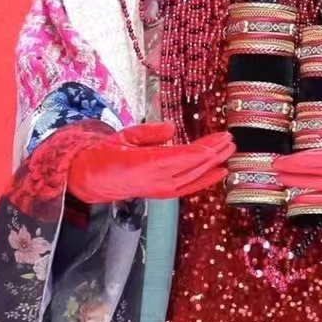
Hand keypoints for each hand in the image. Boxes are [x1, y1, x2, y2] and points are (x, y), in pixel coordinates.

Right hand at [66, 121, 233, 201]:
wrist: (91, 179)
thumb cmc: (104, 155)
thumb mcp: (124, 136)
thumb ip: (150, 132)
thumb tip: (172, 128)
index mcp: (144, 164)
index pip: (179, 158)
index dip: (201, 152)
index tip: (218, 143)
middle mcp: (156, 180)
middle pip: (191, 166)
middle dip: (213, 152)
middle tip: (229, 139)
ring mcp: (160, 189)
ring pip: (194, 177)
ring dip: (214, 164)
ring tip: (230, 150)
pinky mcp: (162, 193)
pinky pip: (189, 187)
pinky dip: (206, 180)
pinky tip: (220, 171)